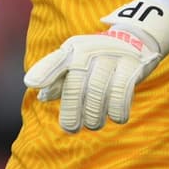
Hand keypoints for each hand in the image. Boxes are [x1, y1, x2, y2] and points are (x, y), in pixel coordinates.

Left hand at [24, 0, 168, 132]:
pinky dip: (118, 109)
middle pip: (76, 84)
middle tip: (70, 128)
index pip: (55, 61)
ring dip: (95, 114)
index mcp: (72, 49)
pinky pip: (122, 92)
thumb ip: (59, 79)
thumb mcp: (76, 62)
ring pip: (98, 92)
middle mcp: (89, 51)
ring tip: (93, 124)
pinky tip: (116, 118)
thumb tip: (42, 97)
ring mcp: (112, 56)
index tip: (31, 83)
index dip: (44, 72)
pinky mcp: (132, 65)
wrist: (137, 39)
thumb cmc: (98, 57)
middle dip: (72, 110)